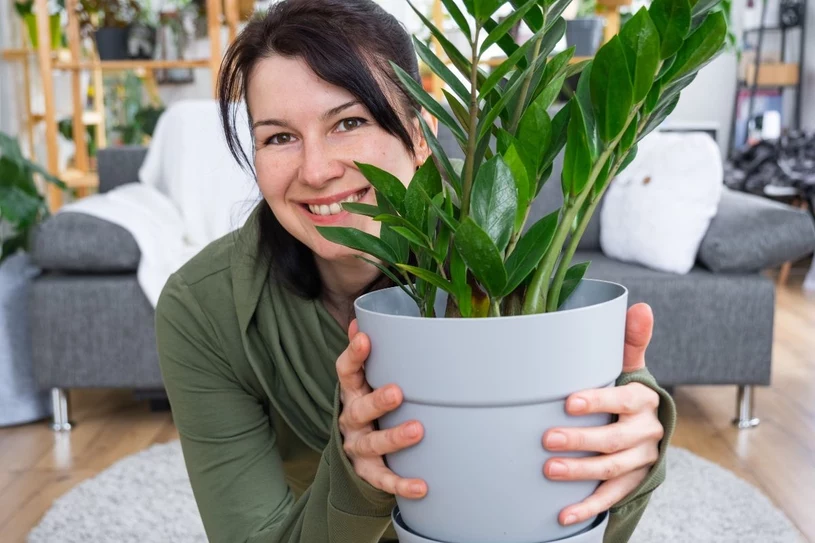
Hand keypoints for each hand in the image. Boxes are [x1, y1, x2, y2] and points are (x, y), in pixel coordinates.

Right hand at [336, 319, 427, 498]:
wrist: (353, 455)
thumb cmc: (367, 406)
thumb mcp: (362, 382)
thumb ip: (362, 355)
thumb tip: (358, 319)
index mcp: (351, 393)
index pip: (345, 372)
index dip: (354, 356)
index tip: (365, 339)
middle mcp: (351, 419)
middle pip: (359, 409)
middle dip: (377, 401)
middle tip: (397, 392)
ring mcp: (358, 447)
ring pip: (372, 444)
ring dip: (393, 438)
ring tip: (416, 430)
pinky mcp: (368, 472)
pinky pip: (383, 479)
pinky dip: (401, 484)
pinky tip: (422, 485)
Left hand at [542, 303, 663, 525]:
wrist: (646, 426)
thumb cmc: (626, 390)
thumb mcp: (630, 365)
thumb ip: (631, 340)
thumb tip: (641, 306)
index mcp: (644, 400)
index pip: (623, 400)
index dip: (598, 401)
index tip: (568, 402)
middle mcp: (647, 432)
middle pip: (614, 440)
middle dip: (580, 440)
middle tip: (547, 439)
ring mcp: (640, 460)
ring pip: (612, 470)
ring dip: (580, 473)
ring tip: (549, 470)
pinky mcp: (633, 482)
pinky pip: (612, 497)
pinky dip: (588, 507)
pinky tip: (564, 514)